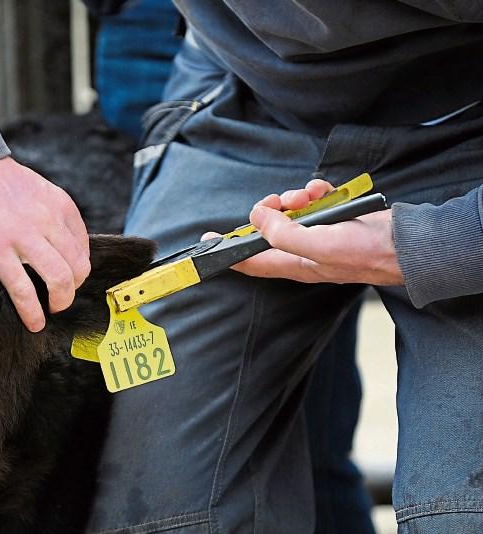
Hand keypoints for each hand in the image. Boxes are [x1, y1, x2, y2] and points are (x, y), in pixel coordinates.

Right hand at [0, 157, 89, 331]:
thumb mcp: (38, 189)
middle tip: (61, 299)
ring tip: (50, 311)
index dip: (78, 271)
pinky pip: (22, 288)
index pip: (84, 248)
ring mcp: (23, 234)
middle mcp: (48, 219)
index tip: (68, 280)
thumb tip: (60, 248)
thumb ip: (52, 215)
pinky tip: (34, 321)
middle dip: (72, 290)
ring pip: (59, 279)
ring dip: (59, 302)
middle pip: (78, 267)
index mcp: (60, 204)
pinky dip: (32, 310)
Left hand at [204, 179, 403, 285]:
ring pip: (290, 212)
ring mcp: (317, 234)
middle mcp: (302, 251)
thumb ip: (284, 235)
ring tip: (308, 195)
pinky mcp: (332, 219)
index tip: (206, 242)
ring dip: (295, 197)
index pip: (251, 262)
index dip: (228, 253)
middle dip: (268, 212)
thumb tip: (256, 218)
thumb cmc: (366, 251)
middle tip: (278, 201)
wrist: (407, 242)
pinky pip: (312, 202)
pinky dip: (314, 192)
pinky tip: (322, 190)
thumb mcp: (320, 245)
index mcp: (294, 264)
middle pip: (267, 230)